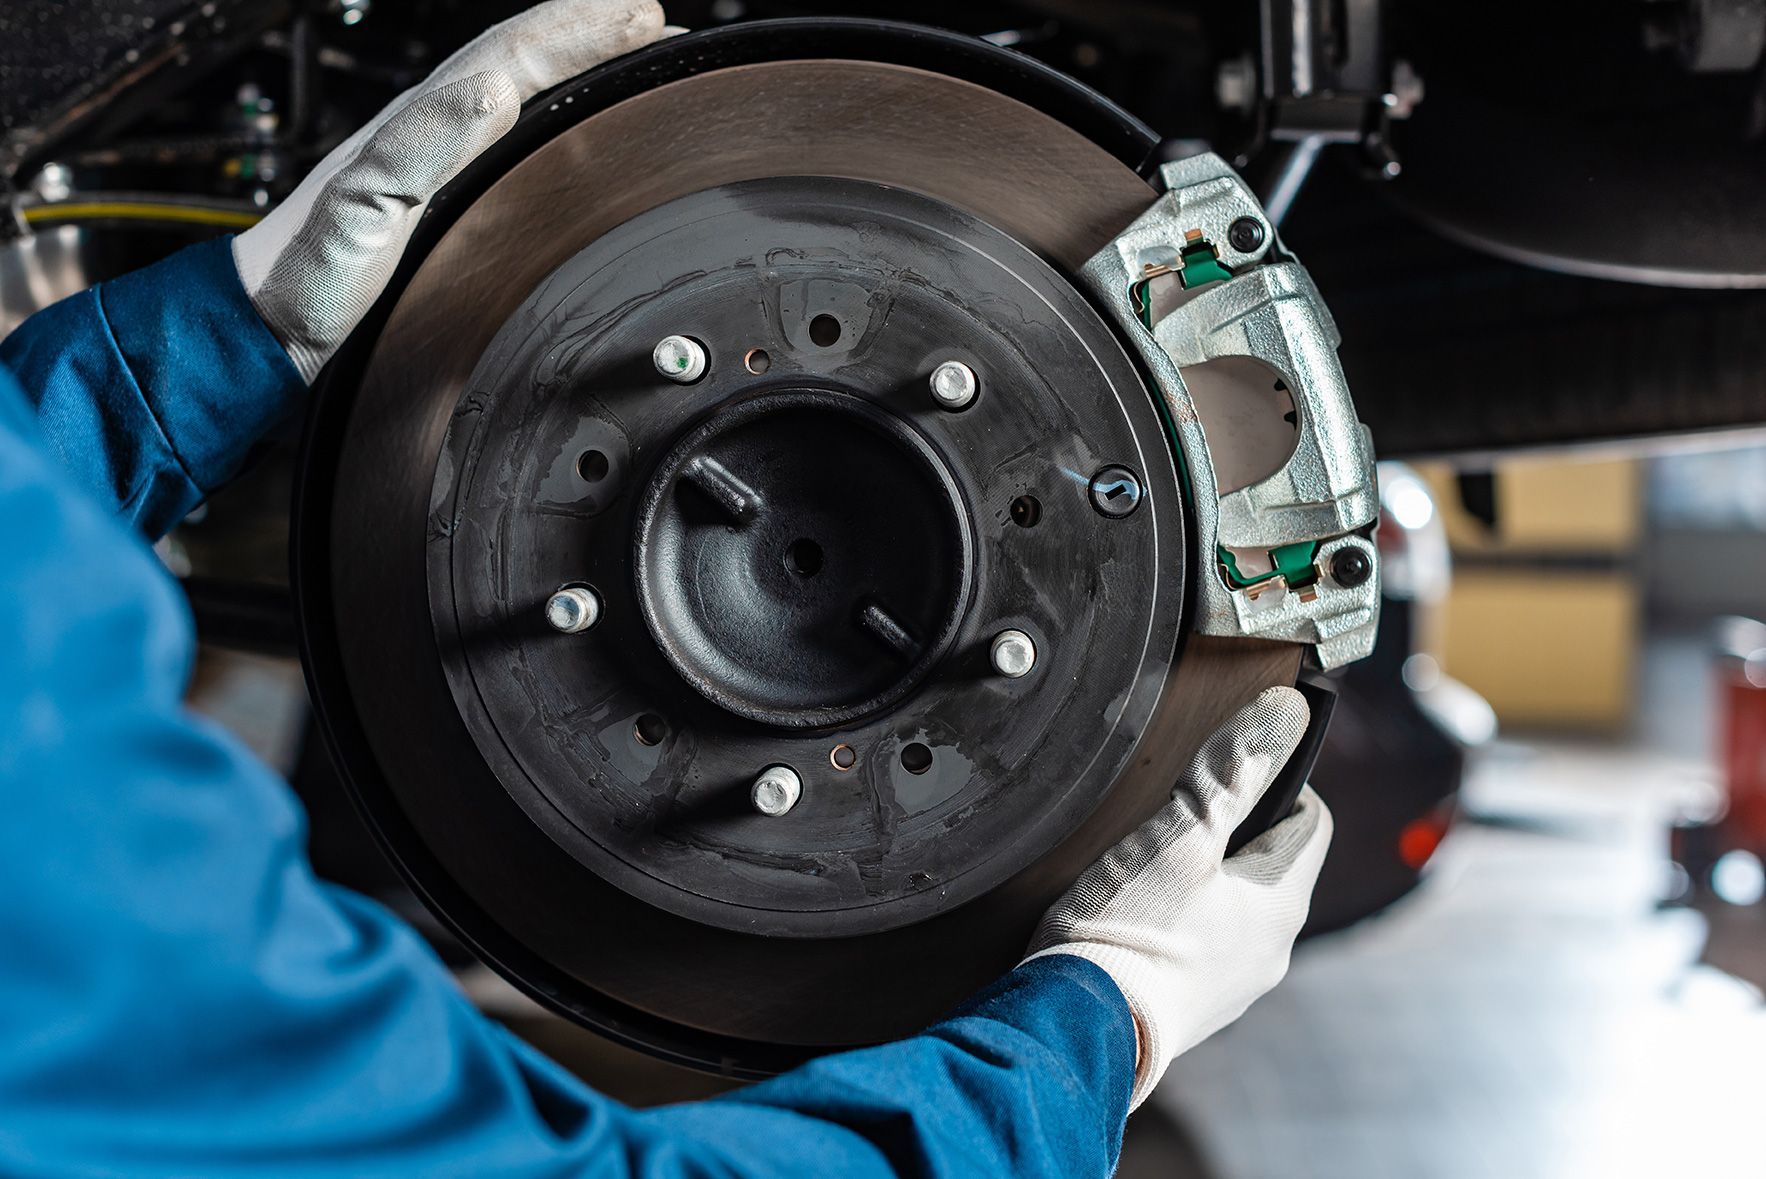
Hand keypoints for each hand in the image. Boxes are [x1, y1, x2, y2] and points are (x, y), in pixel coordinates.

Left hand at [233, 0, 665, 381]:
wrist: (265, 327)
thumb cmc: (306, 278)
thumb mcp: (364, 207)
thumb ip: (423, 144)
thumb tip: (495, 87)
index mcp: (421, 123)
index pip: (516, 54)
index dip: (581, 29)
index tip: (642, 18)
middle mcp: (431, 133)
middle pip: (523, 61)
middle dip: (590, 34)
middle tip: (651, 22)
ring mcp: (435, 166)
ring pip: (519, 94)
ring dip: (576, 70)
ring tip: (624, 58)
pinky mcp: (437, 204)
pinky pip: (508, 143)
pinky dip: (549, 122)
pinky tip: (561, 134)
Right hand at [1024, 686, 1332, 1109]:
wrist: (1076, 1031)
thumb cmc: (1129, 932)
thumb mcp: (1180, 833)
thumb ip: (1232, 771)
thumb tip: (1286, 713)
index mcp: (1282, 905)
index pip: (1311, 821)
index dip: (1280, 781)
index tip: (1235, 764)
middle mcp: (1271, 953)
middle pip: (1271, 865)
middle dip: (1236, 830)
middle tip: (1182, 808)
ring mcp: (1232, 988)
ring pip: (1235, 908)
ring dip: (1206, 878)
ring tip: (1151, 859)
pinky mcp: (1189, 1008)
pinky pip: (1201, 946)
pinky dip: (1181, 921)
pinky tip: (1137, 914)